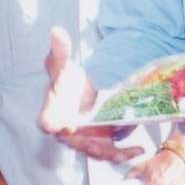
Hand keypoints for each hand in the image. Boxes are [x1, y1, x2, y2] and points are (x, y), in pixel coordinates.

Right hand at [39, 28, 143, 162]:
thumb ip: (59, 51)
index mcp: (51, 110)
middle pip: (74, 142)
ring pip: (95, 151)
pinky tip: (138, 149)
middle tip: (99, 145)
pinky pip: (111, 152)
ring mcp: (84, 140)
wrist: (79, 94)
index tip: (54, 124)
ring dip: (109, 153)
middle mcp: (66, 130)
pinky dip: (124, 153)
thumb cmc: (66, 81)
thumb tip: (56, 32)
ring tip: (125, 152)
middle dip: (87, 144)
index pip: (46, 119)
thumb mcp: (62, 64)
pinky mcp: (100, 144)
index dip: (50, 122)